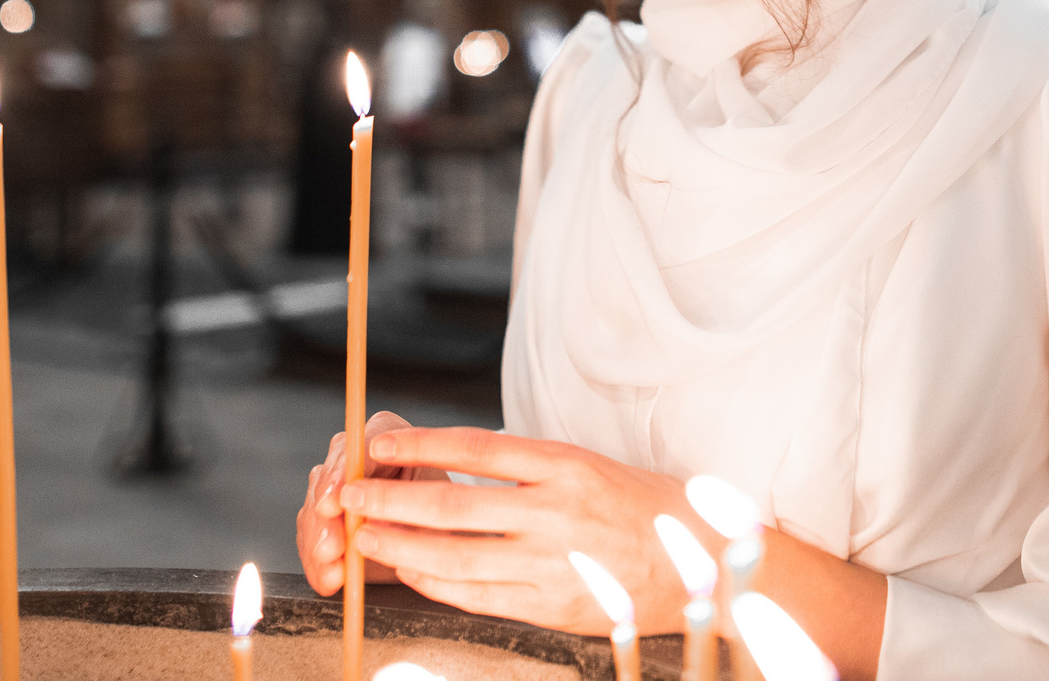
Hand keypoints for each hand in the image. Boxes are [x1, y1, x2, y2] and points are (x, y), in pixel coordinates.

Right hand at [296, 410, 442, 596]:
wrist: (442, 530)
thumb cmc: (445, 509)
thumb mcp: (440, 505)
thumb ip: (408, 509)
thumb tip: (371, 523)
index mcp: (387, 434)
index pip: (357, 447)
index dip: (344, 475)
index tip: (338, 501)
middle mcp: (353, 455)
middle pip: (328, 479)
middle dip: (326, 517)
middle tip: (332, 545)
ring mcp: (334, 486)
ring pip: (315, 511)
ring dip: (320, 544)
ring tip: (332, 569)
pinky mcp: (322, 519)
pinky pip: (312, 538)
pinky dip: (319, 563)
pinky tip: (329, 578)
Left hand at [335, 427, 711, 635]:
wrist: (699, 562)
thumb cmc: (641, 506)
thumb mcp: (590, 466)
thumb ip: (529, 469)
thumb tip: (454, 464)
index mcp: (568, 465)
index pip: (477, 448)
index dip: (422, 445)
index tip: (382, 442)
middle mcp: (557, 512)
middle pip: (454, 504)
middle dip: (392, 498)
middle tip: (350, 492)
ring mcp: (553, 564)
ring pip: (456, 555)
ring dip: (401, 545)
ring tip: (363, 534)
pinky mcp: (551, 606)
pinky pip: (478, 595)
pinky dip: (436, 583)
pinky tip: (409, 570)